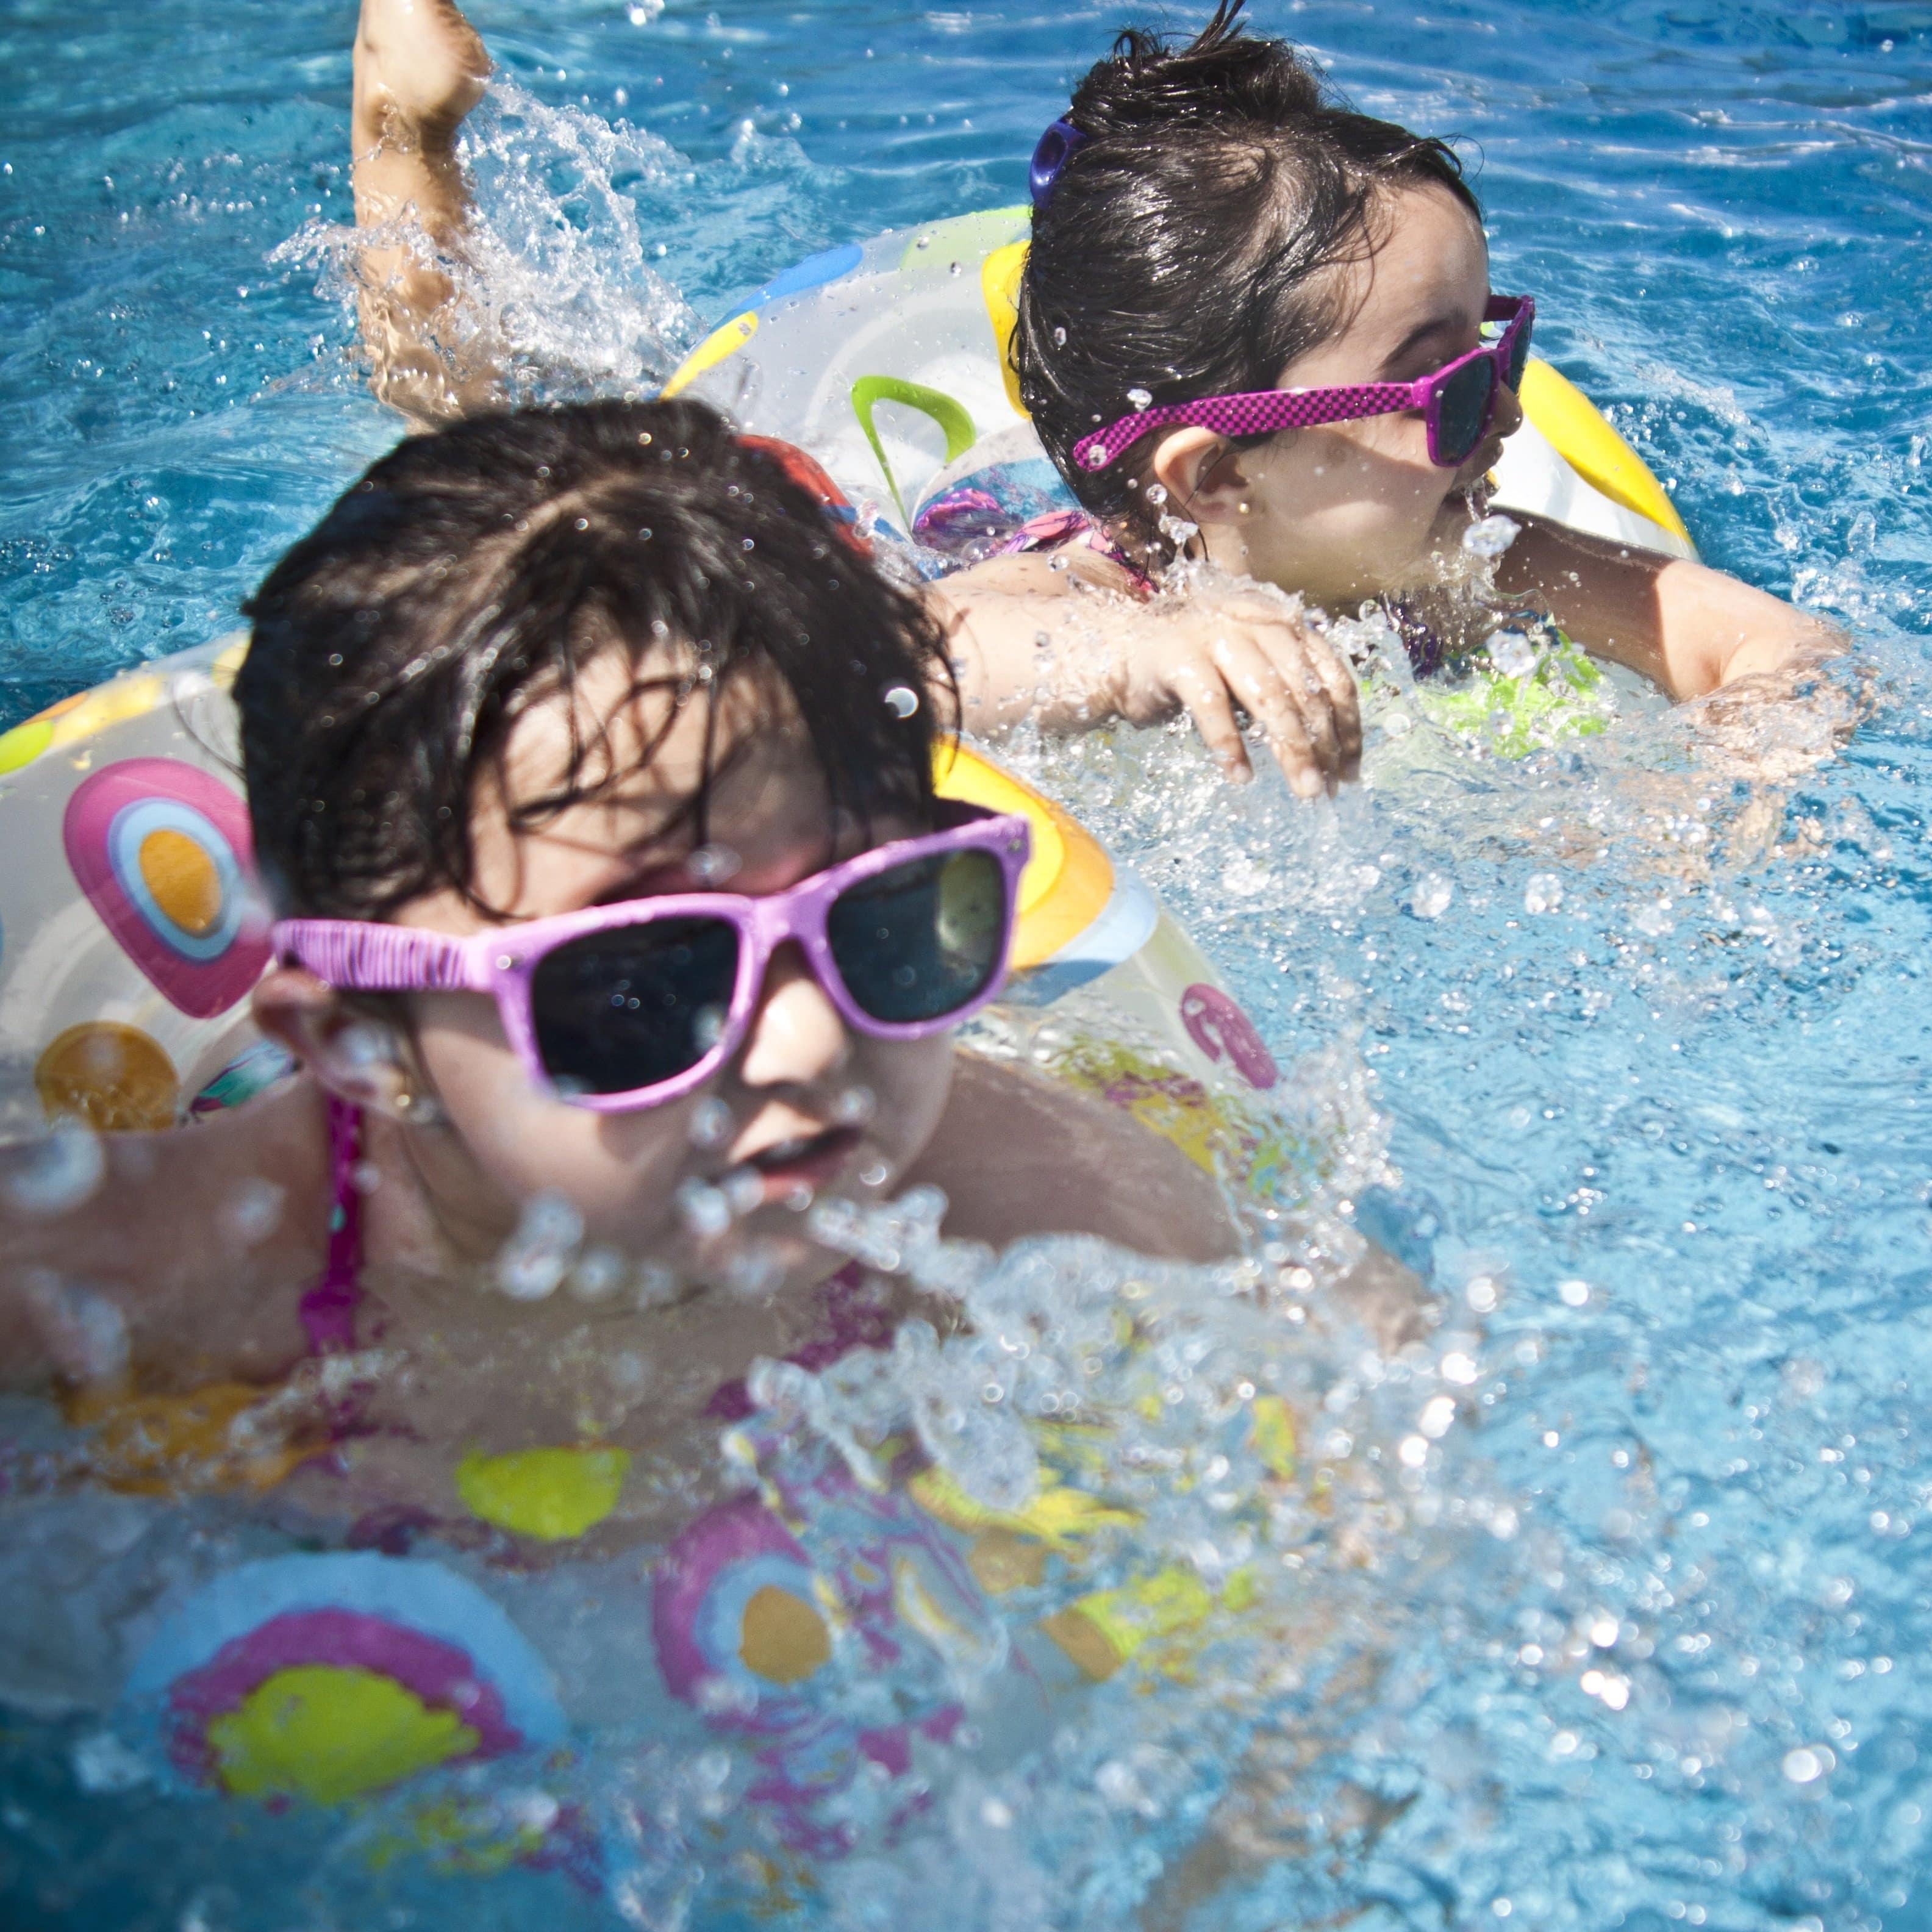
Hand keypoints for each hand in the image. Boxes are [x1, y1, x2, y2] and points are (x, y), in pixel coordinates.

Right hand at [1112, 589, 1362, 794]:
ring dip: (1292, 750)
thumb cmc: (1195, 668)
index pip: (1333, 677)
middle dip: (1324, 746)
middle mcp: (1258, 624)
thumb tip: (1331, 753)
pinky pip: (1213, 707)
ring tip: (1304, 791)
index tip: (1350, 772)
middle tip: (1328, 791)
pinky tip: (1240, 777)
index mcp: (1284, 626)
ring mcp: (1219, 636)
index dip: (1348, 727)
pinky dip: (1229, 745)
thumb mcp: (1251, 673)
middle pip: (1306, 692)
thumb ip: (1287, 693)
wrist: (1123, 648)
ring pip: (1271, 698)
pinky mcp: (1180, 657)